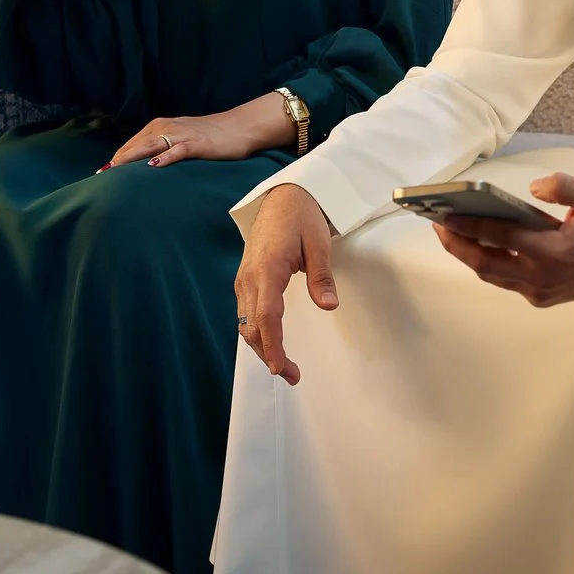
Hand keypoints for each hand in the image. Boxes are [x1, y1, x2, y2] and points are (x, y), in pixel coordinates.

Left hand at [101, 95, 294, 169]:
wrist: (239, 127)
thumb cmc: (209, 135)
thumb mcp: (180, 138)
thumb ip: (161, 148)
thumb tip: (143, 166)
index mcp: (160, 126)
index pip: (132, 143)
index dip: (118, 158)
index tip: (102, 173)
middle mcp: (167, 127)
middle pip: (137, 144)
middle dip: (119, 160)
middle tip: (101, 176)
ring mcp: (183, 135)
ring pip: (152, 145)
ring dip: (133, 157)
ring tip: (117, 169)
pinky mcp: (198, 144)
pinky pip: (178, 150)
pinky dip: (166, 157)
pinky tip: (154, 165)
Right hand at [234, 184, 337, 384]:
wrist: (282, 197)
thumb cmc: (301, 218)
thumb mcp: (319, 244)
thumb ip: (321, 277)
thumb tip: (329, 306)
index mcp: (267, 269)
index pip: (267, 316)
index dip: (273, 345)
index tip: (281, 368)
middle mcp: (249, 277)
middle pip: (252, 327)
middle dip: (269, 354)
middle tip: (293, 375)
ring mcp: (244, 279)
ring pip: (246, 323)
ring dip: (262, 347)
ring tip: (285, 366)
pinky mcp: (246, 280)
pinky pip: (246, 313)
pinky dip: (257, 332)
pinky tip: (272, 342)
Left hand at [432, 173, 573, 306]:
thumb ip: (564, 186)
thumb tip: (533, 189)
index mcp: (553, 252)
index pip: (501, 237)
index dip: (470, 226)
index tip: (445, 215)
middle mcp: (542, 276)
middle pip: (485, 264)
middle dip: (457, 246)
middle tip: (437, 224)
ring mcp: (540, 291)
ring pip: (492, 275)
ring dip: (469, 255)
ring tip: (450, 232)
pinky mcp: (541, 297)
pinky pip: (506, 280)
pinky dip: (489, 263)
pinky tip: (480, 244)